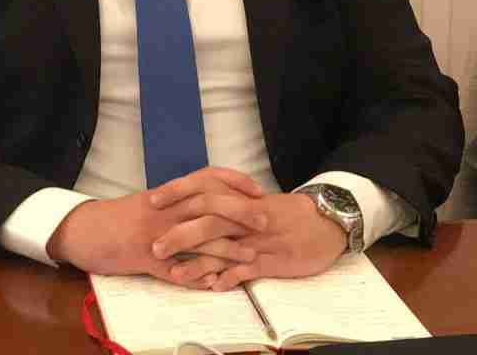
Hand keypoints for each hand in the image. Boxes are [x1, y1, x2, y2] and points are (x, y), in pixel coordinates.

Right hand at [48, 168, 264, 289]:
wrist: (82, 230)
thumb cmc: (117, 217)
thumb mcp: (150, 204)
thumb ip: (177, 204)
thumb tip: (209, 202)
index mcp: (165, 195)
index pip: (204, 178)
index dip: (233, 181)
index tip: (256, 189)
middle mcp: (163, 211)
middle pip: (208, 204)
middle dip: (240, 211)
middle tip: (264, 220)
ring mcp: (154, 235)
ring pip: (197, 237)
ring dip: (227, 247)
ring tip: (251, 256)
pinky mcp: (144, 260)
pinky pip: (176, 270)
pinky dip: (197, 278)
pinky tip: (217, 284)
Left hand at [173, 193, 345, 291]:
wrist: (323, 221)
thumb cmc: (283, 212)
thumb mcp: (253, 200)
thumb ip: (225, 202)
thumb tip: (191, 206)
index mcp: (239, 198)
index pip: (203, 190)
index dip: (177, 192)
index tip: (152, 200)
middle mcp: (245, 217)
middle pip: (208, 221)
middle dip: (179, 234)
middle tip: (156, 247)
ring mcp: (259, 239)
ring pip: (224, 248)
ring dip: (199, 263)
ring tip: (176, 275)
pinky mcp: (274, 259)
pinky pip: (248, 269)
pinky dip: (230, 278)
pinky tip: (214, 286)